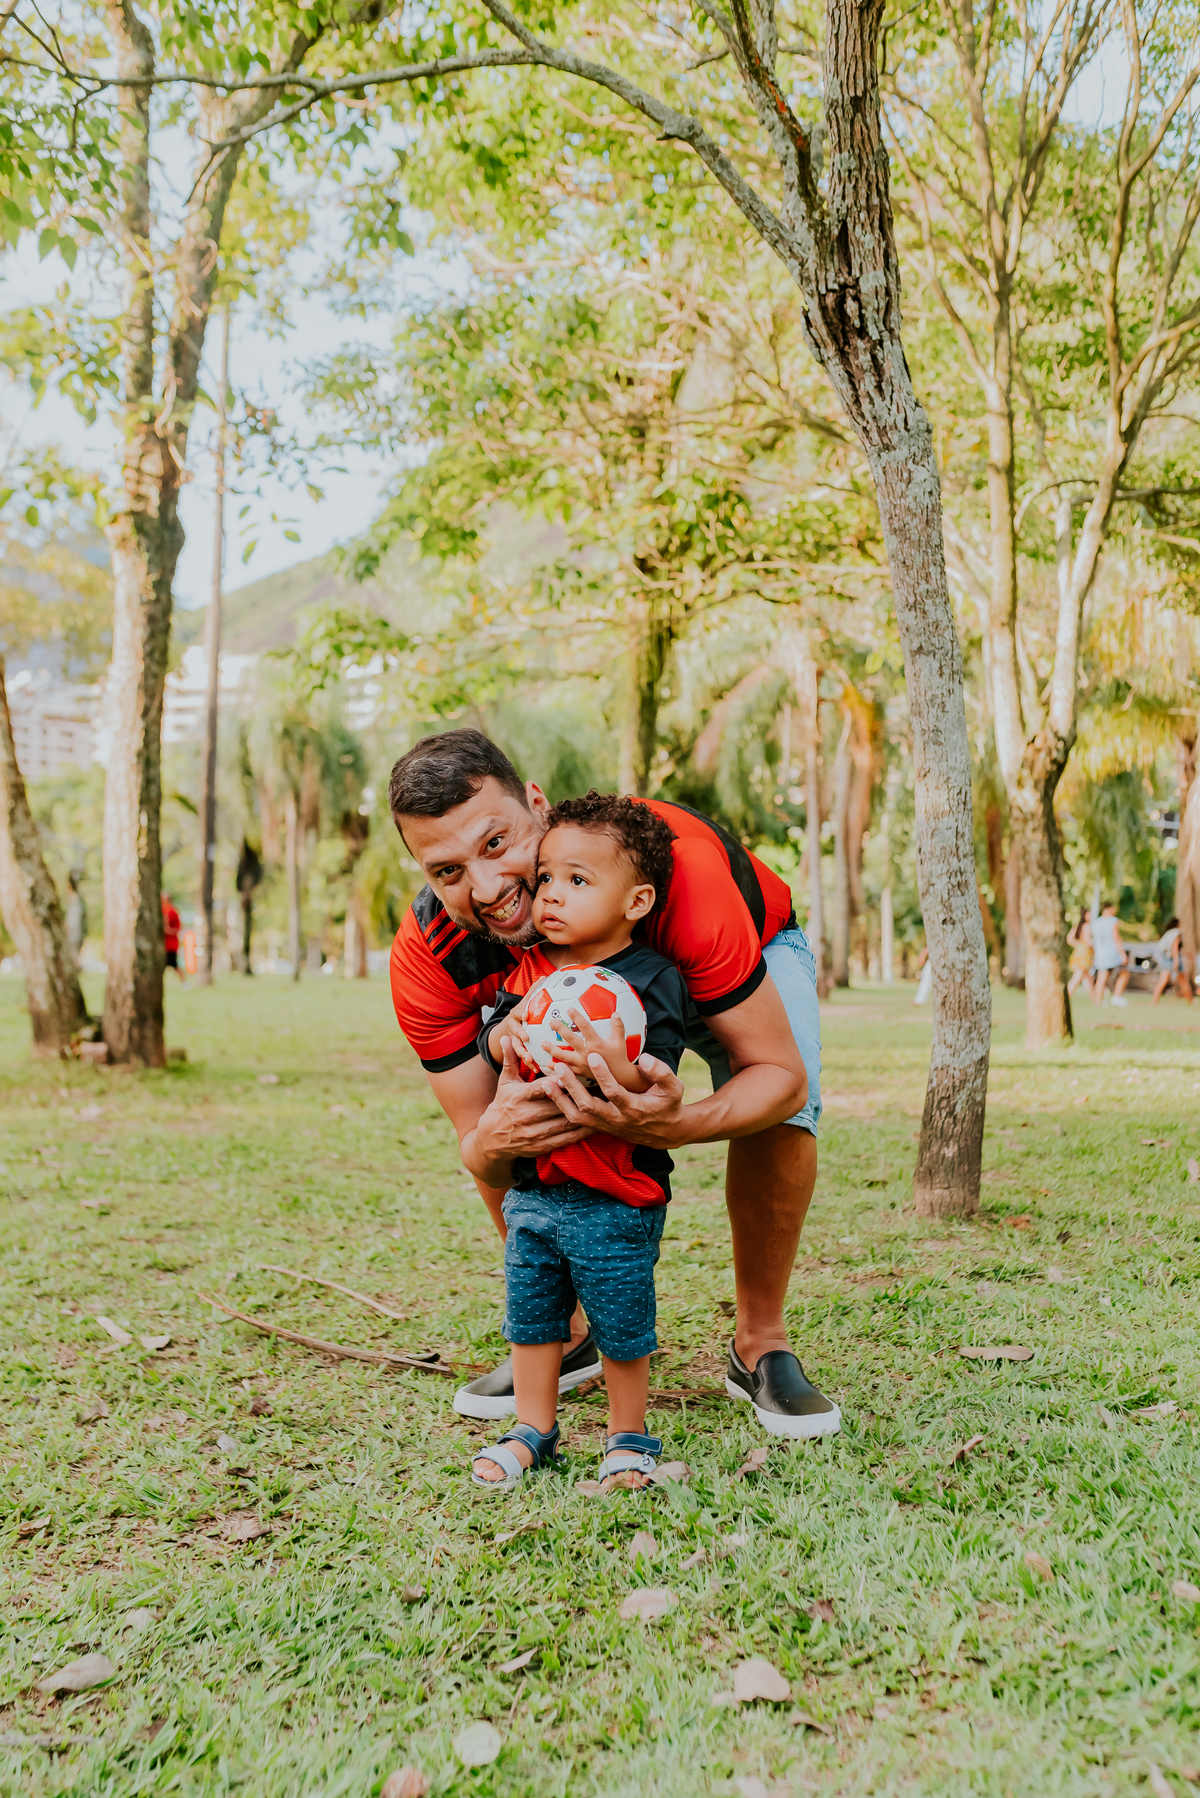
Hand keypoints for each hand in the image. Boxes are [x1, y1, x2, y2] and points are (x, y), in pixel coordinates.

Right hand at [472, 1034, 589, 1164]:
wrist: (491, 1138)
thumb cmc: (503, 1104)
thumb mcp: (505, 1082)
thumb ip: (510, 1060)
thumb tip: (505, 1037)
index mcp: (518, 1097)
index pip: (540, 1088)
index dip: (557, 1082)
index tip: (574, 1074)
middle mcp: (526, 1116)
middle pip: (556, 1105)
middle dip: (577, 1096)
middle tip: (598, 1087)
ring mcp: (534, 1133)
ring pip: (564, 1122)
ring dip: (583, 1114)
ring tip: (602, 1105)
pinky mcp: (541, 1146)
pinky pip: (565, 1139)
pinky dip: (581, 1133)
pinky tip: (596, 1125)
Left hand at [542, 1050, 686, 1148]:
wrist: (666, 1132)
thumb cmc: (669, 1104)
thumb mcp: (674, 1087)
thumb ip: (661, 1072)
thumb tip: (644, 1058)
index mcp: (635, 1108)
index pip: (615, 1092)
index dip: (603, 1075)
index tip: (592, 1056)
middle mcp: (617, 1119)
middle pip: (589, 1106)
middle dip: (572, 1087)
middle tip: (559, 1067)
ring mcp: (606, 1125)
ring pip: (577, 1116)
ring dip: (561, 1099)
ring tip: (548, 1081)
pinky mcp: (599, 1126)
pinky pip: (576, 1120)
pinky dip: (562, 1106)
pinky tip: (552, 1091)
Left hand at [546, 1007, 646, 1091]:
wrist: (619, 1079)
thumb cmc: (619, 1058)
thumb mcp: (620, 1042)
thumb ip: (618, 1027)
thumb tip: (615, 1013)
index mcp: (596, 1043)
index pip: (585, 1027)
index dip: (577, 1017)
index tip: (569, 1009)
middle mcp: (586, 1053)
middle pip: (570, 1039)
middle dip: (560, 1029)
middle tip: (551, 1022)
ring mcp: (581, 1064)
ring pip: (563, 1056)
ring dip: (552, 1049)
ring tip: (543, 1043)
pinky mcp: (579, 1073)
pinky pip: (565, 1070)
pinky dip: (556, 1067)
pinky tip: (548, 1063)